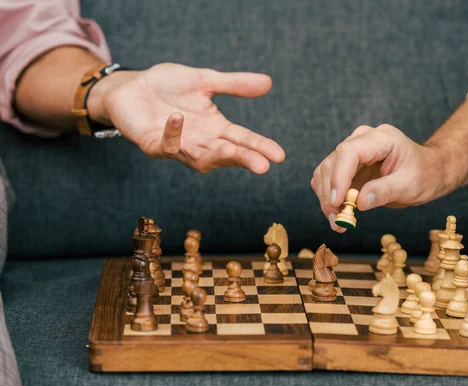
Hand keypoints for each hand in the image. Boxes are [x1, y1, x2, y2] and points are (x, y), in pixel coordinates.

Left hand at [88, 63, 284, 173]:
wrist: (131, 87)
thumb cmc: (167, 86)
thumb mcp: (204, 80)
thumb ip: (234, 84)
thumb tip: (268, 82)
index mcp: (215, 127)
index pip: (243, 140)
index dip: (260, 147)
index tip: (280, 156)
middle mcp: (200, 141)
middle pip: (226, 154)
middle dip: (244, 159)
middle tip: (263, 166)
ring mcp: (178, 146)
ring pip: (201, 158)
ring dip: (216, 155)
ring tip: (233, 150)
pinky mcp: (154, 145)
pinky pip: (166, 144)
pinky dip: (173, 133)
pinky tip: (178, 118)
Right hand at [311, 124, 457, 231]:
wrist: (428, 171)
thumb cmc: (424, 173)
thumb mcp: (411, 184)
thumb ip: (385, 191)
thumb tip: (360, 202)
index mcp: (381, 138)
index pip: (349, 152)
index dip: (339, 176)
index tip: (337, 202)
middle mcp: (361, 140)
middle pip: (332, 163)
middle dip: (330, 194)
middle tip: (338, 221)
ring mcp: (352, 152)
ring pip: (325, 172)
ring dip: (327, 199)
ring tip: (339, 222)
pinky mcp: (347, 167)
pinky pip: (328, 180)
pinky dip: (329, 199)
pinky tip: (340, 215)